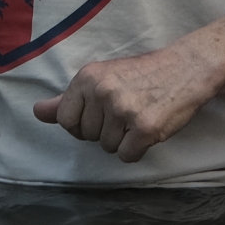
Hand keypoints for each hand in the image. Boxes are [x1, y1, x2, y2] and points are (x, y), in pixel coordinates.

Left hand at [31, 45, 218, 161]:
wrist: (187, 68)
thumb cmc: (143, 74)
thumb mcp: (101, 78)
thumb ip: (68, 98)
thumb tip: (37, 112)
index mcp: (87, 78)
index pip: (65, 121)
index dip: (82, 125)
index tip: (100, 114)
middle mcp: (102, 92)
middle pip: (88, 137)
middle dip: (106, 131)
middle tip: (127, 110)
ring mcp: (124, 110)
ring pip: (108, 148)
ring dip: (123, 140)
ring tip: (139, 116)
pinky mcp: (145, 128)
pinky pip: (127, 156)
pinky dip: (137, 149)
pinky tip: (148, 128)